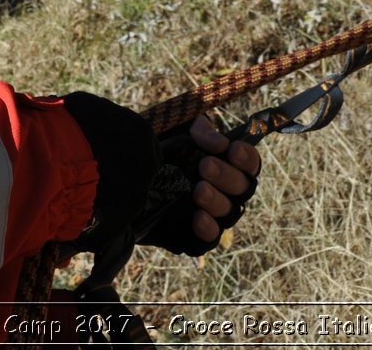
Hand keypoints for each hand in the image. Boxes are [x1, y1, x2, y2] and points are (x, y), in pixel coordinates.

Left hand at [135, 116, 260, 255]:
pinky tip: (198, 217)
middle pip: (243, 189)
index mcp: (226, 165)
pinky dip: (207, 230)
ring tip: (198, 190)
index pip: (249, 164)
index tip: (231, 149)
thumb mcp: (176, 131)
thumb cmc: (157, 150)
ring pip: (229, 214)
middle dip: (227, 176)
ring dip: (217, 201)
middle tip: (205, 166)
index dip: (246, 157)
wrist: (121, 176)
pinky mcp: (191, 236)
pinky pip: (208, 240)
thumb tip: (219, 143)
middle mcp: (224, 192)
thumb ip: (199, 130)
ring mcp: (210, 215)